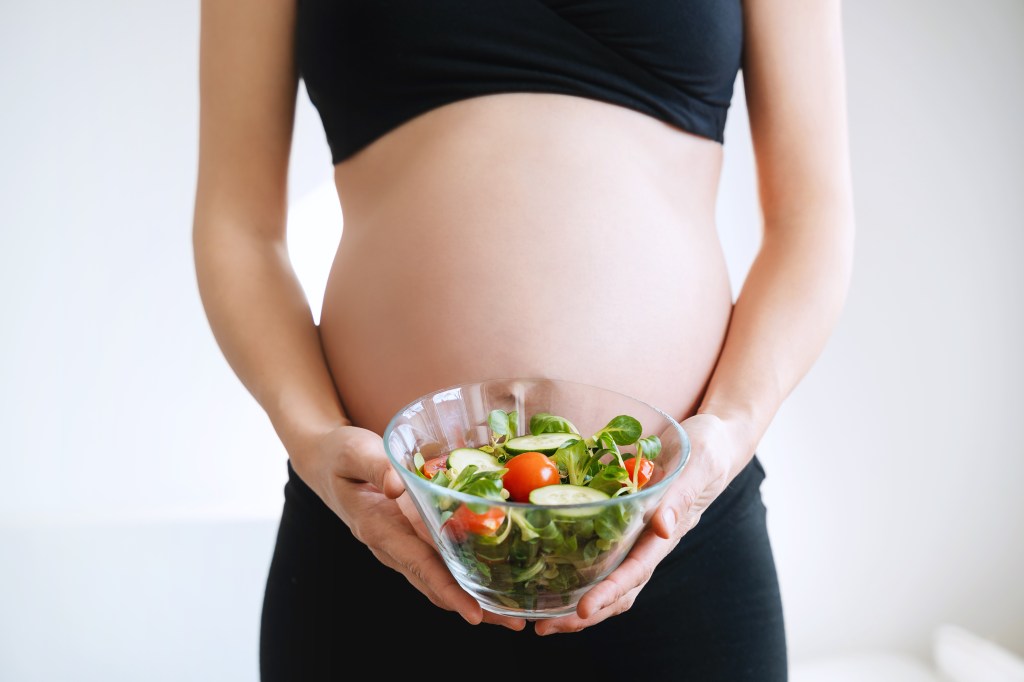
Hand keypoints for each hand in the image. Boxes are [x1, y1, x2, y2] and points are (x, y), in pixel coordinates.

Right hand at [289, 424, 526, 630]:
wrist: (324, 462)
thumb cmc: (339, 456)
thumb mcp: (353, 451)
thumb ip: (376, 465)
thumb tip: (398, 485)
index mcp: (378, 527)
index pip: (419, 564)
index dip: (448, 590)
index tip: (474, 613)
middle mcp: (390, 545)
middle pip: (435, 584)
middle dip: (473, 605)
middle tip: (515, 623)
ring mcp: (399, 545)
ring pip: (438, 579)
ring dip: (473, 597)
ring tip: (513, 614)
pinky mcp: (408, 538)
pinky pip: (437, 563)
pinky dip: (464, 576)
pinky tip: (493, 580)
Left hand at [533, 412, 752, 634]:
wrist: (713, 441)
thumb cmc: (708, 451)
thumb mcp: (698, 466)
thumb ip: (681, 496)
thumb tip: (663, 527)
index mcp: (666, 534)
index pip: (636, 571)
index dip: (609, 592)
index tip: (582, 610)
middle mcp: (650, 542)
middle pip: (618, 589)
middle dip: (584, 613)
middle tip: (545, 628)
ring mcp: (637, 535)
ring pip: (608, 578)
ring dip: (576, 601)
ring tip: (541, 616)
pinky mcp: (625, 522)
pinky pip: (600, 552)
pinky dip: (576, 569)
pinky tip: (550, 573)